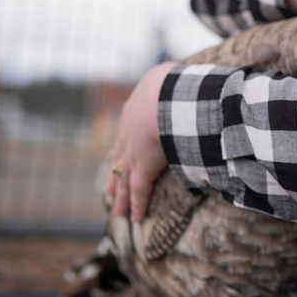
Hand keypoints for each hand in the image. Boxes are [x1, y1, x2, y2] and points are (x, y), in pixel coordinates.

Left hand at [105, 61, 177, 221]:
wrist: (165, 99)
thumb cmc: (173, 85)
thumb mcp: (170, 77)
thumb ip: (175, 82)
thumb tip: (186, 79)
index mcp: (133, 112)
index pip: (126, 135)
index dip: (124, 149)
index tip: (121, 158)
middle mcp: (128, 135)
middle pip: (119, 160)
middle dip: (115, 176)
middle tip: (110, 191)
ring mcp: (133, 154)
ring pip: (123, 180)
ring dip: (121, 197)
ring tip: (118, 210)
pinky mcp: (142, 170)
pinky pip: (139, 192)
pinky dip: (137, 206)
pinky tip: (136, 219)